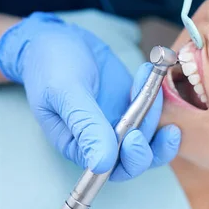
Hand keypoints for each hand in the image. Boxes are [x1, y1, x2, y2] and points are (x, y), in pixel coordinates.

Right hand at [0, 12, 180, 180]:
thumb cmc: (50, 65)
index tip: (135, 135)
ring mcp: (119, 124)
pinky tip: (151, 76)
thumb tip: (102, 164)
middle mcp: (101, 141)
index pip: (111, 170)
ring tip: (148, 82)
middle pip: (138, 158)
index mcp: (79, 146)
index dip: (130, 160)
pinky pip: (154, 112)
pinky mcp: (132, 106)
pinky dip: (158, 98)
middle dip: (150, 137)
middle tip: (150, 104)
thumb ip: (85, 126)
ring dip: (157, 113)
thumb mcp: (65, 93)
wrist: (58, 39)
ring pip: (151, 136)